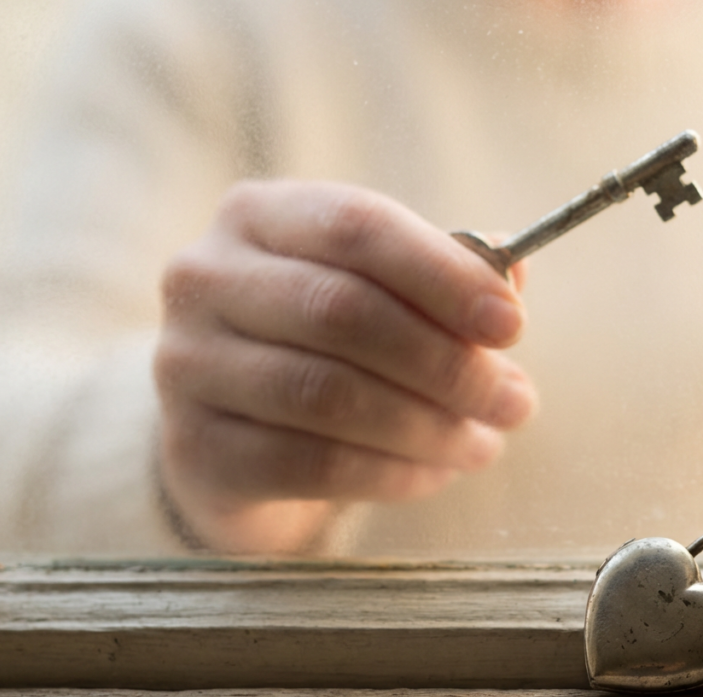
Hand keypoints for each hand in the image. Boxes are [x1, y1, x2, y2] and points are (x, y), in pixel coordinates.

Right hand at [153, 181, 536, 552]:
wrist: (239, 434)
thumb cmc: (325, 346)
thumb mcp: (379, 293)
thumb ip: (444, 277)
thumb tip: (513, 278)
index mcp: (260, 216)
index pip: (358, 228)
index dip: (444, 276)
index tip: (512, 325)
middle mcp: (206, 278)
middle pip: (343, 312)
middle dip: (449, 365)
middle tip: (515, 403)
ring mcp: (187, 364)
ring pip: (329, 395)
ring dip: (429, 426)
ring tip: (484, 444)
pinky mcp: (195, 447)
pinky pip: (313, 464)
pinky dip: (392, 474)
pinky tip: (435, 474)